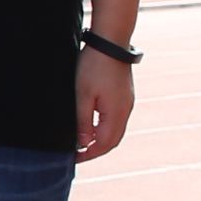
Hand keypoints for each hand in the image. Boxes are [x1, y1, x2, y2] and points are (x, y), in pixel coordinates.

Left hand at [74, 45, 135, 160]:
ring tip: (82, 142)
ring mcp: (127, 103)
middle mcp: (125, 111)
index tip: (74, 158)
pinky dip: (105, 128)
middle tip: (77, 154)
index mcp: (116, 113)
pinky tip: (92, 124)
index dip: (89, 154)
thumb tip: (83, 143)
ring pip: (115, 130)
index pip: (104, 144)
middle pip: (112, 140)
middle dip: (95, 150)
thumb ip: (83, 122)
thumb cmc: (94, 66)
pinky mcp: (124, 95)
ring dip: (100, 139)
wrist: (110, 42)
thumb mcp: (82, 95)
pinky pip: (116, 119)